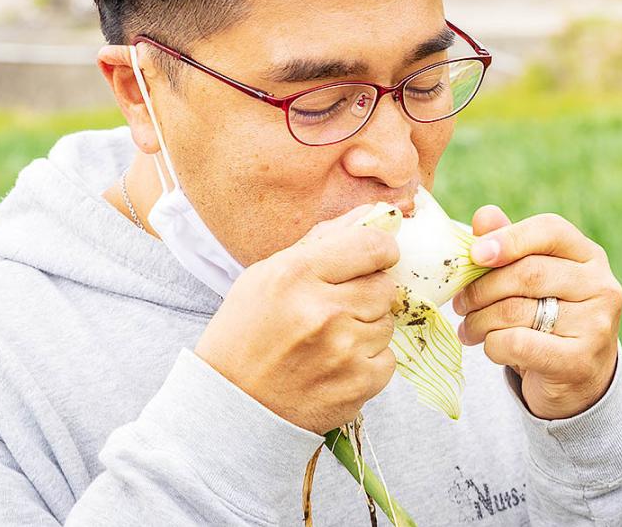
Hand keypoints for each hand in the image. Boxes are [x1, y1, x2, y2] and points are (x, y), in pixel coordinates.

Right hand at [194, 205, 399, 434]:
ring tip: (332, 337)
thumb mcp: (269, 274)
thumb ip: (324, 240)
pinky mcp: (358, 385)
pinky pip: (388, 358)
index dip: (381, 249)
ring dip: (367, 326)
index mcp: (295, 274)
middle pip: (384, 284)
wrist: (233, 408)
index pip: (371, 245)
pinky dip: (369, 361)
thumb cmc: (248, 332)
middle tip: (341, 304)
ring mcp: (343, 350)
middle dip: (369, 290)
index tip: (375, 257)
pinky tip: (337, 364)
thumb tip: (373, 213)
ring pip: (387, 321)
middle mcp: (322, 310)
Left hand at [452, 207, 621, 419]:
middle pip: (528, 273)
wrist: (576, 379)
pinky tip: (490, 347)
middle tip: (460, 302)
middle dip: (482, 288)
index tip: (474, 254)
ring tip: (468, 328)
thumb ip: (507, 243)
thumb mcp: (529, 276)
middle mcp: (601, 285)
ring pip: (518, 310)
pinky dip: (492, 344)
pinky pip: (518, 343)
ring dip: (480, 319)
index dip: (508, 238)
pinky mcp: (581, 361)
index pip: (550, 230)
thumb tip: (484, 216)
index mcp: (588, 255)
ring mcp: (596, 325)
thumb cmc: (545, 315)